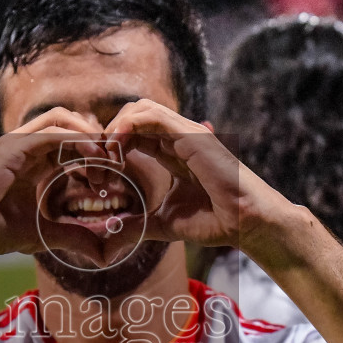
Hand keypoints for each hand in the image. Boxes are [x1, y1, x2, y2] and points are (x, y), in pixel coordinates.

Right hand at [0, 111, 108, 259]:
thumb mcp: (43, 234)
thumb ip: (72, 237)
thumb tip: (103, 254)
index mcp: (33, 160)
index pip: (71, 141)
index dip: (95, 153)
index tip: (114, 175)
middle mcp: (26, 145)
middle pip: (71, 123)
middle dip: (97, 138)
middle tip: (117, 162)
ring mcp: (18, 142)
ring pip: (63, 120)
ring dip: (89, 135)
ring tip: (108, 157)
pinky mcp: (13, 146)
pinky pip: (52, 133)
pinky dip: (76, 139)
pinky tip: (93, 154)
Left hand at [103, 99, 287, 254]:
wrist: (246, 223)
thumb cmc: (215, 221)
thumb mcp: (163, 223)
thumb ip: (137, 224)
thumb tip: (109, 233)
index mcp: (172, 152)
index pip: (133, 133)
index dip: (110, 147)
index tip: (97, 173)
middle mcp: (178, 137)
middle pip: (132, 115)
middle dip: (108, 134)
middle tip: (96, 163)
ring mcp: (185, 132)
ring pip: (139, 109)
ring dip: (114, 128)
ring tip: (105, 156)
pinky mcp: (190, 134)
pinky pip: (151, 116)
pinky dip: (127, 126)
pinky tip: (115, 149)